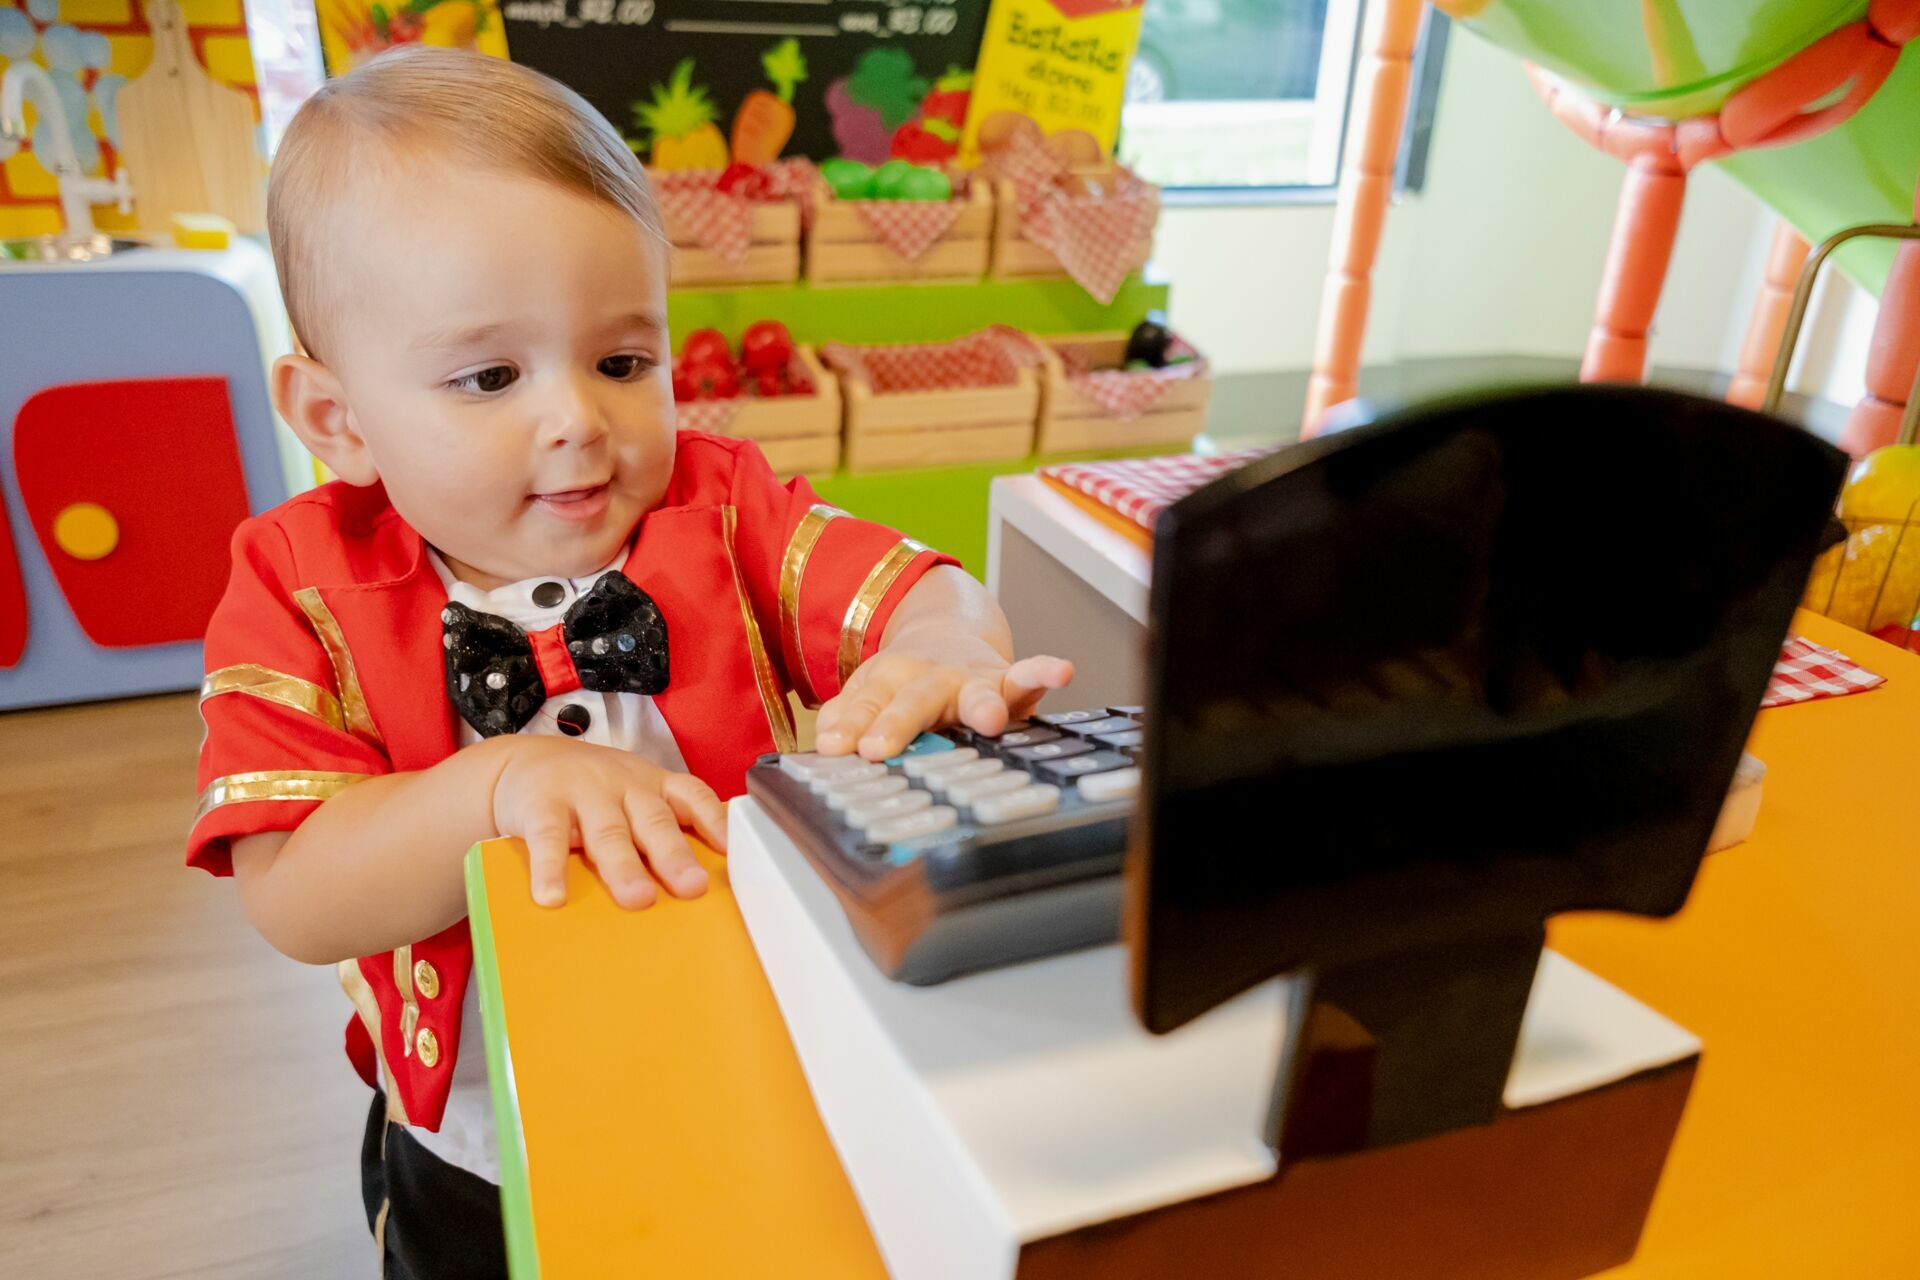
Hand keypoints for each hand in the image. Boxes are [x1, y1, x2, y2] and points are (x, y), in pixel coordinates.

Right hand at [490, 737, 727, 909]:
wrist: (520, 763)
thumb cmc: (589, 790)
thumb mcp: (630, 796)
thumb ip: (659, 827)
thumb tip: (698, 883)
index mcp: (651, 784)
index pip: (691, 794)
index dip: (714, 819)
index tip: (730, 848)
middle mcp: (623, 785)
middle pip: (653, 821)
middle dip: (674, 854)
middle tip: (692, 886)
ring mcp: (582, 792)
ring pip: (608, 832)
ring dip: (624, 866)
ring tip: (637, 898)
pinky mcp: (541, 805)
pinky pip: (548, 838)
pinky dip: (550, 868)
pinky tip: (553, 896)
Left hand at [815, 635, 1073, 760]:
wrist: (950, 631)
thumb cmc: (907, 680)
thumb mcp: (871, 690)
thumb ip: (849, 714)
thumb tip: (827, 741)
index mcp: (887, 681)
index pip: (864, 705)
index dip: (849, 726)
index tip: (836, 749)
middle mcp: (928, 678)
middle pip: (910, 702)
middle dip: (896, 723)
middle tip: (879, 749)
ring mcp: (970, 679)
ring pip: (973, 691)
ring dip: (981, 704)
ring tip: (990, 719)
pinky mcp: (1008, 682)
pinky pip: (1029, 676)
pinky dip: (1045, 671)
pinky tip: (1062, 671)